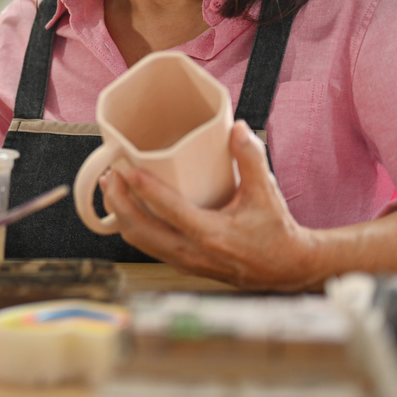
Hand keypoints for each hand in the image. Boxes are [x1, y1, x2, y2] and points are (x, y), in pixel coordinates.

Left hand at [100, 120, 320, 290]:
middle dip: (119, 202)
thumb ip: (251, 158)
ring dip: (120, 214)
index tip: (126, 170)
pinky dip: (132, 226)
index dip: (144, 189)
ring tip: (111, 188)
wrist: (287, 269)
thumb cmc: (275, 230)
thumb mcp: (266, 193)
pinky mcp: (182, 264)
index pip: (169, 210)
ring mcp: (185, 261)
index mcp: (211, 234)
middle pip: (141, 229)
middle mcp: (192, 251)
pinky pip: (147, 246)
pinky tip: (125, 207)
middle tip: (109, 175)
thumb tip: (236, 128)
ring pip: (139, 240)